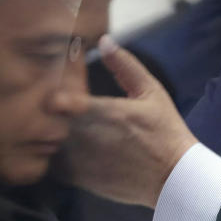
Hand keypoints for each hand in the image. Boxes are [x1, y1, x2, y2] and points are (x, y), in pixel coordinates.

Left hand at [49, 36, 196, 207]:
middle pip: (50, 121)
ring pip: (48, 143)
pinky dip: (53, 156)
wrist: (174, 179)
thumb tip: (104, 41)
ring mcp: (84, 161)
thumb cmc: (165, 131)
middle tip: (48, 106)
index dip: (52, 93)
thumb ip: (126, 66)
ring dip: (48, 133)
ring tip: (55, 127)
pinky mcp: (81, 180)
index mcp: (107, 112)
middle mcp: (91, 137)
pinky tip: (65, 148)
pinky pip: (53, 165)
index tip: (53, 88)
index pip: (62, 100)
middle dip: (46, 112)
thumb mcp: (152, 92)